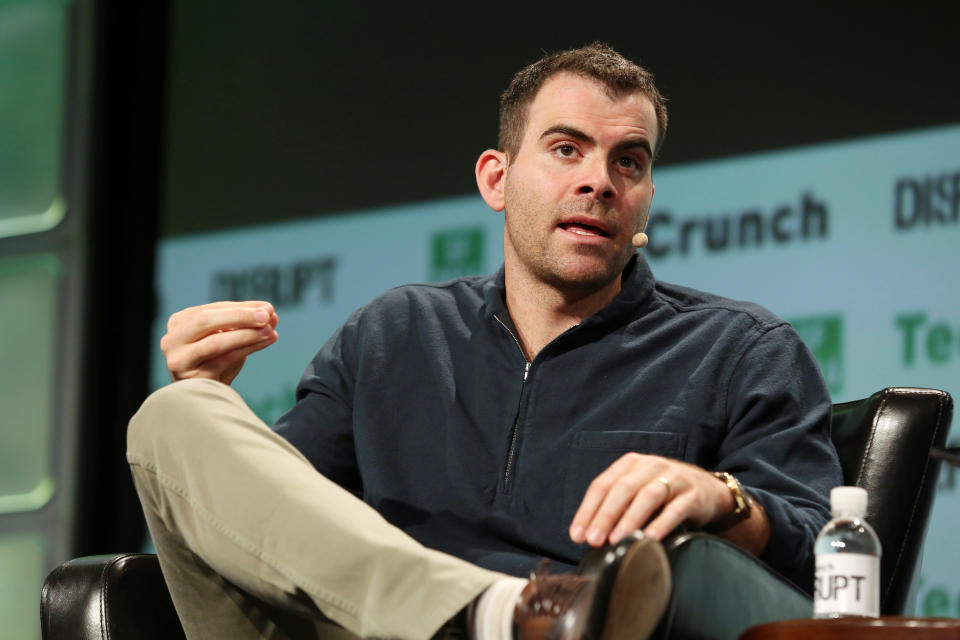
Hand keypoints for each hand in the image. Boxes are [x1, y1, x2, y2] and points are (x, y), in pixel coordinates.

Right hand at [161, 301, 278, 384]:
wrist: (206, 399)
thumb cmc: (217, 363)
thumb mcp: (230, 338)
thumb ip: (247, 324)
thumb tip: (270, 313)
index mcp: (180, 322)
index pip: (212, 309)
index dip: (242, 307)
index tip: (268, 307)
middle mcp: (172, 340)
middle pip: (206, 321)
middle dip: (240, 316)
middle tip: (267, 315)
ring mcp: (179, 360)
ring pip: (214, 342)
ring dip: (246, 334)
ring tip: (270, 331)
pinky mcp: (191, 378)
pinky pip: (222, 360)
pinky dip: (247, 349)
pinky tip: (266, 342)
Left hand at [568, 453, 734, 546]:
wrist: (708, 490)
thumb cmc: (664, 494)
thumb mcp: (637, 491)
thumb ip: (615, 506)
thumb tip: (587, 535)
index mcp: (630, 464)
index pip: (602, 485)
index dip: (587, 510)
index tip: (577, 535)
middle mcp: (650, 466)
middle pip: (622, 489)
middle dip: (605, 516)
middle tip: (593, 541)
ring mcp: (674, 478)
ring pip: (647, 496)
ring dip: (629, 519)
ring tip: (617, 540)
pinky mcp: (693, 495)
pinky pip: (675, 509)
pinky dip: (661, 524)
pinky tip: (650, 538)